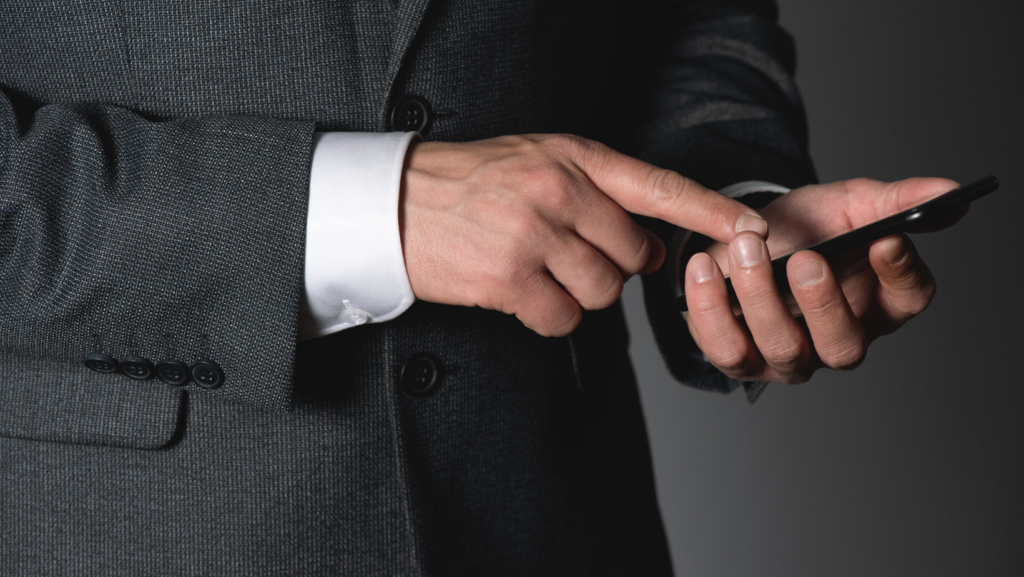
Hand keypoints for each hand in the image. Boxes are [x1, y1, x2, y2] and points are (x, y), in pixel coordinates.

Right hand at [400, 134, 768, 335]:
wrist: (396, 204)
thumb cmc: (471, 183)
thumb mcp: (536, 160)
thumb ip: (596, 189)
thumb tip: (649, 242)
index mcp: (572, 159)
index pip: (659, 186)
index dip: (711, 212)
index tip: (754, 232)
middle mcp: (559, 193)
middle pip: (633, 255)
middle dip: (613, 266)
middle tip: (572, 255)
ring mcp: (534, 237)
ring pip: (602, 292)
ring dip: (580, 293)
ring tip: (540, 271)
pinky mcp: (508, 279)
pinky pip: (564, 319)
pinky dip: (549, 316)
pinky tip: (519, 293)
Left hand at [684, 177, 963, 383]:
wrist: (745, 237)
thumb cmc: (806, 227)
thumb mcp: (849, 204)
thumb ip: (895, 200)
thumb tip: (949, 191)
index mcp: (880, 303)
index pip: (909, 299)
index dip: (900, 273)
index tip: (886, 237)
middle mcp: (839, 341)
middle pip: (844, 346)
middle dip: (823, 302)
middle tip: (806, 258)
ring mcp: (790, 358)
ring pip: (782, 348)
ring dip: (760, 296)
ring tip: (747, 245)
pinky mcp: (740, 360)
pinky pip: (725, 349)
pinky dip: (710, 308)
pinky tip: (703, 266)